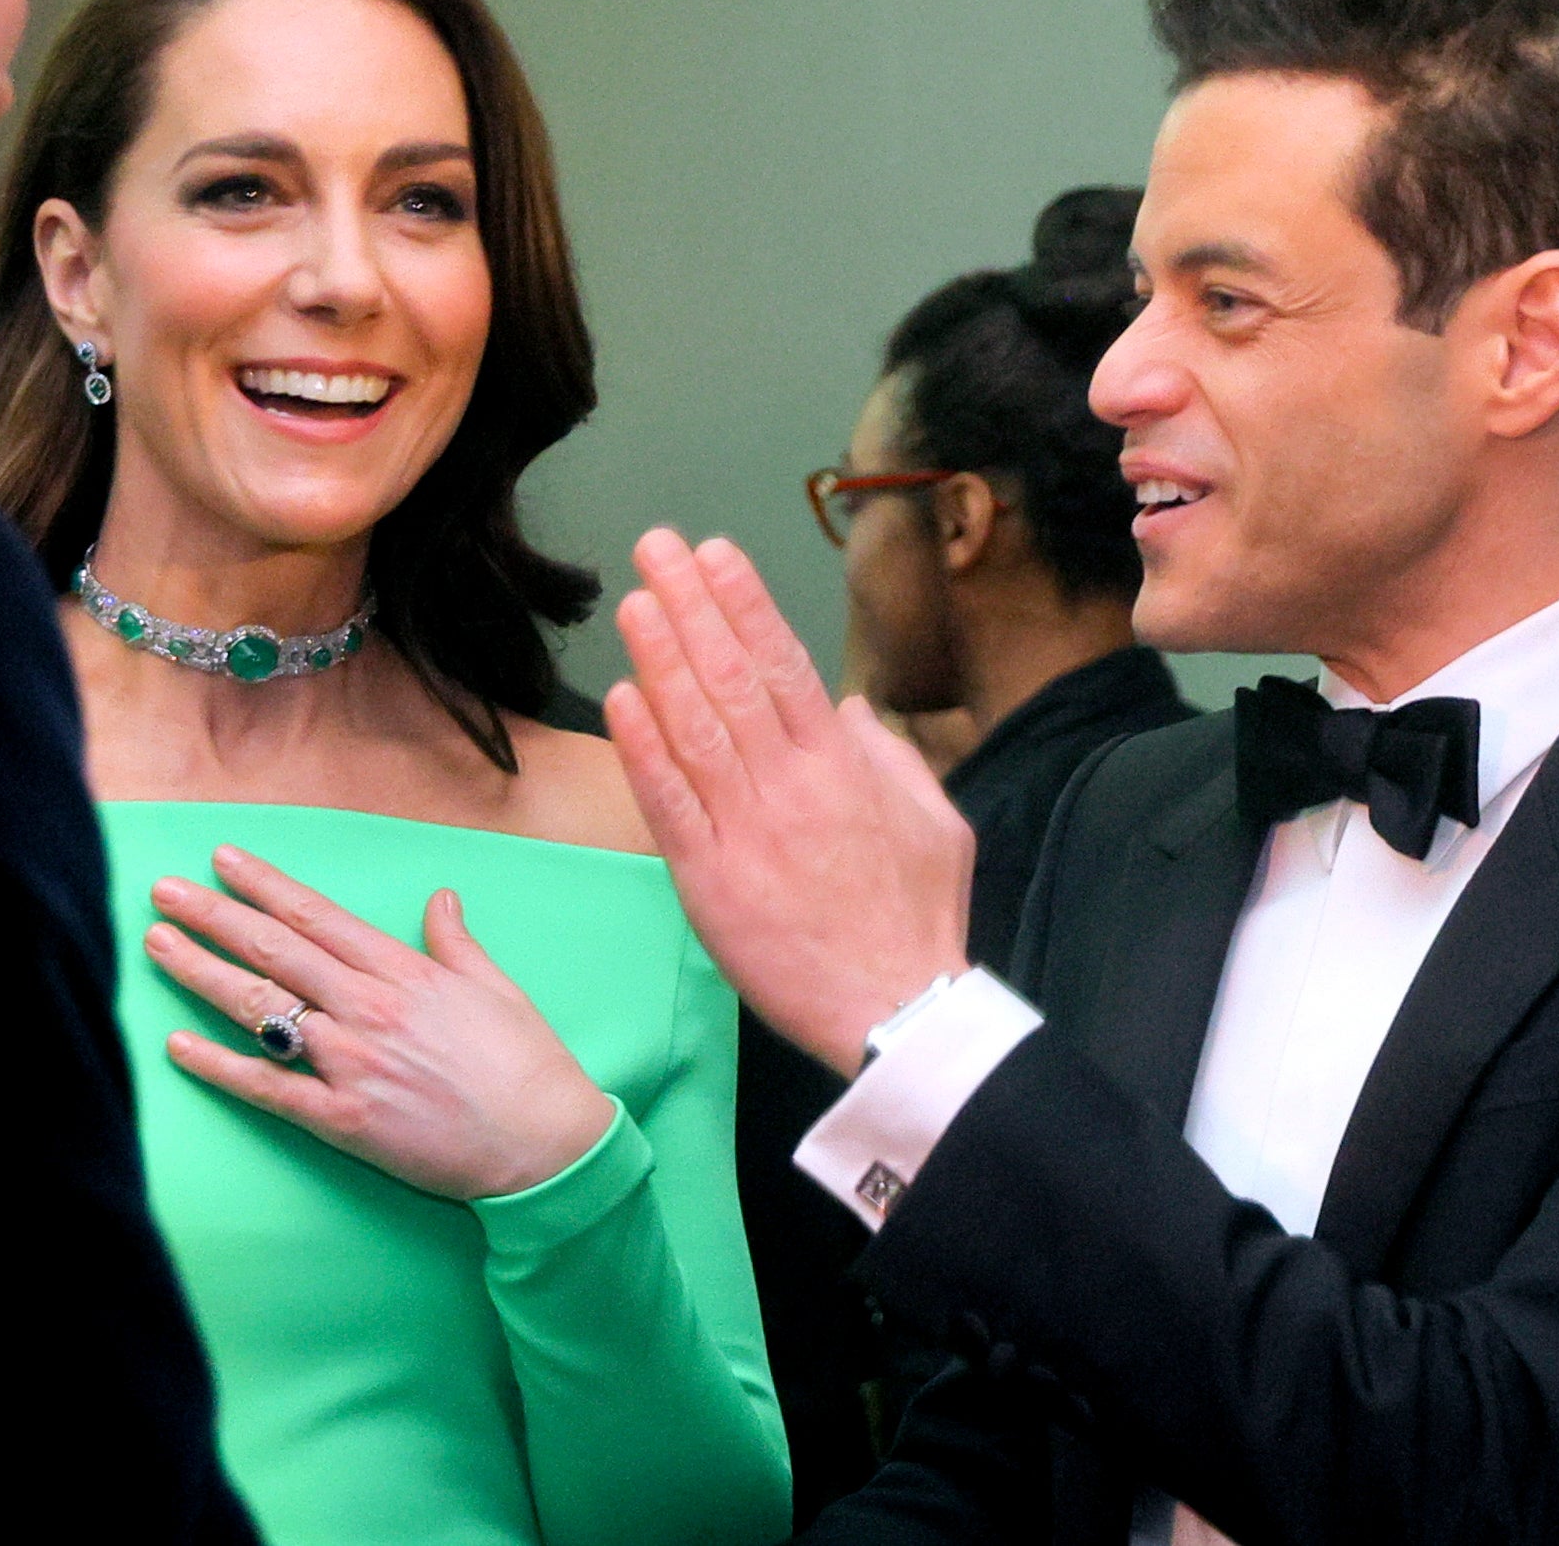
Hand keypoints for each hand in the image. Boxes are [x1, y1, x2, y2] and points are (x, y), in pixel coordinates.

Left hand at [143, 844, 617, 1201]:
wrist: (544, 1144)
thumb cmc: (527, 1065)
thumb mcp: (496, 986)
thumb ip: (455, 941)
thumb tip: (440, 898)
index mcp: (404, 971)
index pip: (316, 915)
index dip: (263, 884)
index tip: (222, 859)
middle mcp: (368, 1008)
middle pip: (275, 950)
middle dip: (213, 915)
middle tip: (164, 889)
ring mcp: (351, 1063)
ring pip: (261, 1008)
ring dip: (202, 973)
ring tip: (157, 943)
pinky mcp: (343, 1119)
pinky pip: (268, 1088)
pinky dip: (219, 1067)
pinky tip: (178, 1047)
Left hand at [607, 528, 975, 1075]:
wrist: (895, 1010)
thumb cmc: (917, 918)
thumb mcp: (936, 822)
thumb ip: (890, 756)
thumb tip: (845, 705)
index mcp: (843, 766)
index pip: (785, 665)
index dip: (745, 605)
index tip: (714, 553)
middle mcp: (791, 786)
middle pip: (731, 680)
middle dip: (692, 605)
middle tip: (655, 546)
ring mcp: (746, 832)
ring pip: (695, 729)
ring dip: (660, 659)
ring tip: (634, 601)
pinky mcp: (709, 882)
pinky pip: (669, 805)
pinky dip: (644, 750)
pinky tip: (622, 698)